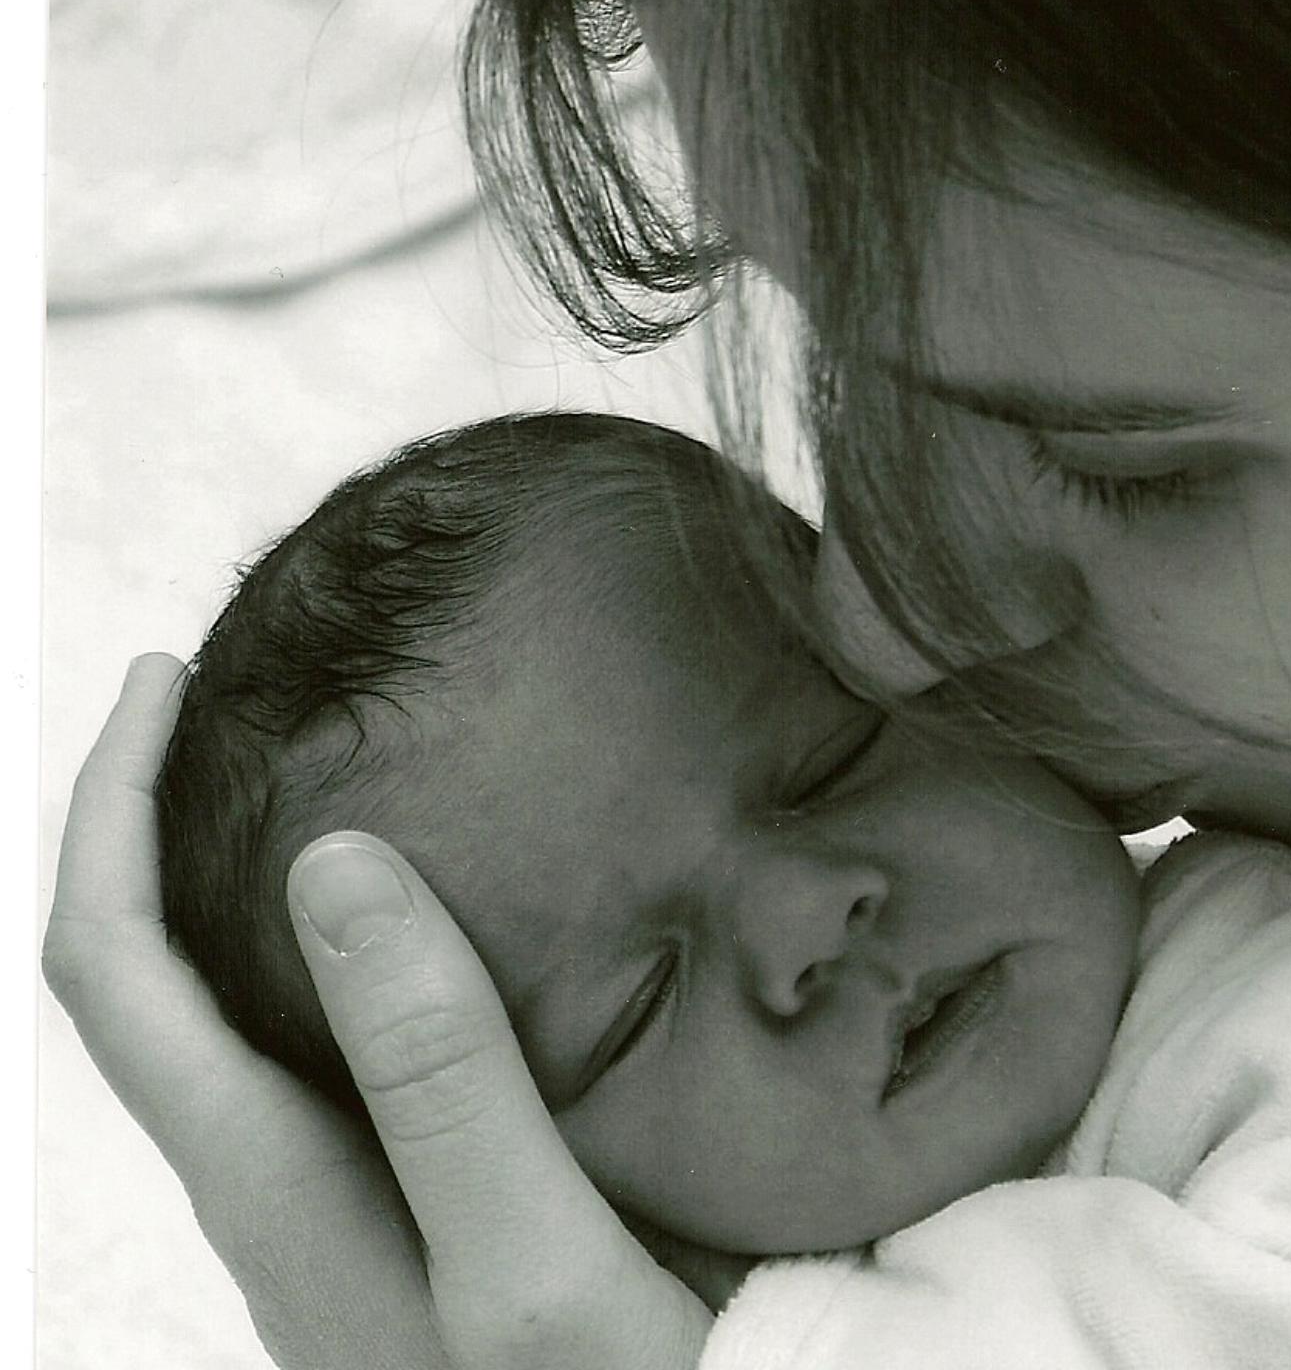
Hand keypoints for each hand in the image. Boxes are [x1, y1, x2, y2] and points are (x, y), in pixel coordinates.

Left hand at [44, 656, 712, 1369]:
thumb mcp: (530, 1263)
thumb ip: (435, 1073)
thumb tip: (329, 860)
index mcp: (277, 1189)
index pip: (112, 975)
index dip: (105, 815)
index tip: (163, 681)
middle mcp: (278, 1194)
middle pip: (140, 988)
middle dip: (144, 827)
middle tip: (225, 703)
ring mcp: (339, 1211)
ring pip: (224, 1022)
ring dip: (228, 884)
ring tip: (310, 775)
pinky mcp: (407, 1214)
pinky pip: (315, 1056)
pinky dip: (323, 951)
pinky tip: (425, 920)